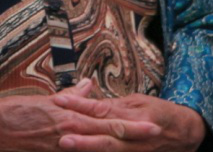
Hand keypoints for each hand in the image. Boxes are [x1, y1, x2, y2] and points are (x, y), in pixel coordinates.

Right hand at [0, 84, 161, 151]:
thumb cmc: (9, 113)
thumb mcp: (40, 100)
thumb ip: (68, 97)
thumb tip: (87, 85)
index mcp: (66, 115)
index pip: (104, 118)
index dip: (129, 122)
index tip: (150, 122)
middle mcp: (68, 131)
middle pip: (107, 134)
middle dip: (133, 134)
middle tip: (156, 133)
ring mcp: (61, 147)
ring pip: (96, 148)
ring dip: (117, 147)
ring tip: (141, 147)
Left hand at [53, 89, 205, 151]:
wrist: (184, 133)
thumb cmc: (159, 112)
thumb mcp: (137, 101)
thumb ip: (112, 103)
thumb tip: (87, 98)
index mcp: (133, 117)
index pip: (101, 110)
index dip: (79, 105)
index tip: (58, 99)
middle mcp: (134, 137)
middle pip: (104, 136)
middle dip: (82, 137)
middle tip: (60, 135)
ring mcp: (135, 151)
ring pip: (109, 151)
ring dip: (87, 149)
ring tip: (66, 146)